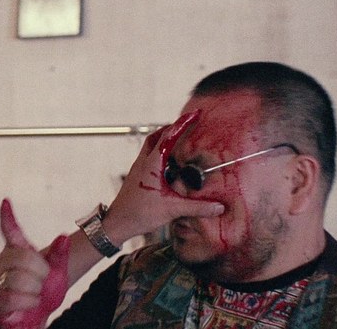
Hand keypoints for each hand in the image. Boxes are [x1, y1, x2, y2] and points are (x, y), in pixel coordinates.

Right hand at [0, 199, 69, 328]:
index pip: (11, 231)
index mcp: (19, 250)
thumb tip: (63, 237)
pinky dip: (27, 303)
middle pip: (23, 258)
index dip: (8, 217)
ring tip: (34, 296)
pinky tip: (29, 304)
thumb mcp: (57, 272)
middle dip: (40, 274)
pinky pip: (11, 298)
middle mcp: (4, 261)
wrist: (36, 317)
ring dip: (34, 292)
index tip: (6, 202)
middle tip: (42, 283)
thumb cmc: (43, 292)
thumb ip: (60, 255)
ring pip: (17, 279)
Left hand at [103, 111, 224, 242]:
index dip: (182, 124)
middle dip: (172, 128)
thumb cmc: (140, 213)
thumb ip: (197, 207)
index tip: (195, 114)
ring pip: (151, 146)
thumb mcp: (172, 209)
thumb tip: (219, 206)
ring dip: (165, 140)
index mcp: (151, 164)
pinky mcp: (138, 177)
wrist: (117, 223)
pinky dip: (161, 154)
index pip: (168, 137)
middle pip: (156, 136)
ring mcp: (138, 169)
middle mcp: (143, 162)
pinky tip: (171, 164)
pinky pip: (150, 158)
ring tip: (181, 140)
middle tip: (187, 124)